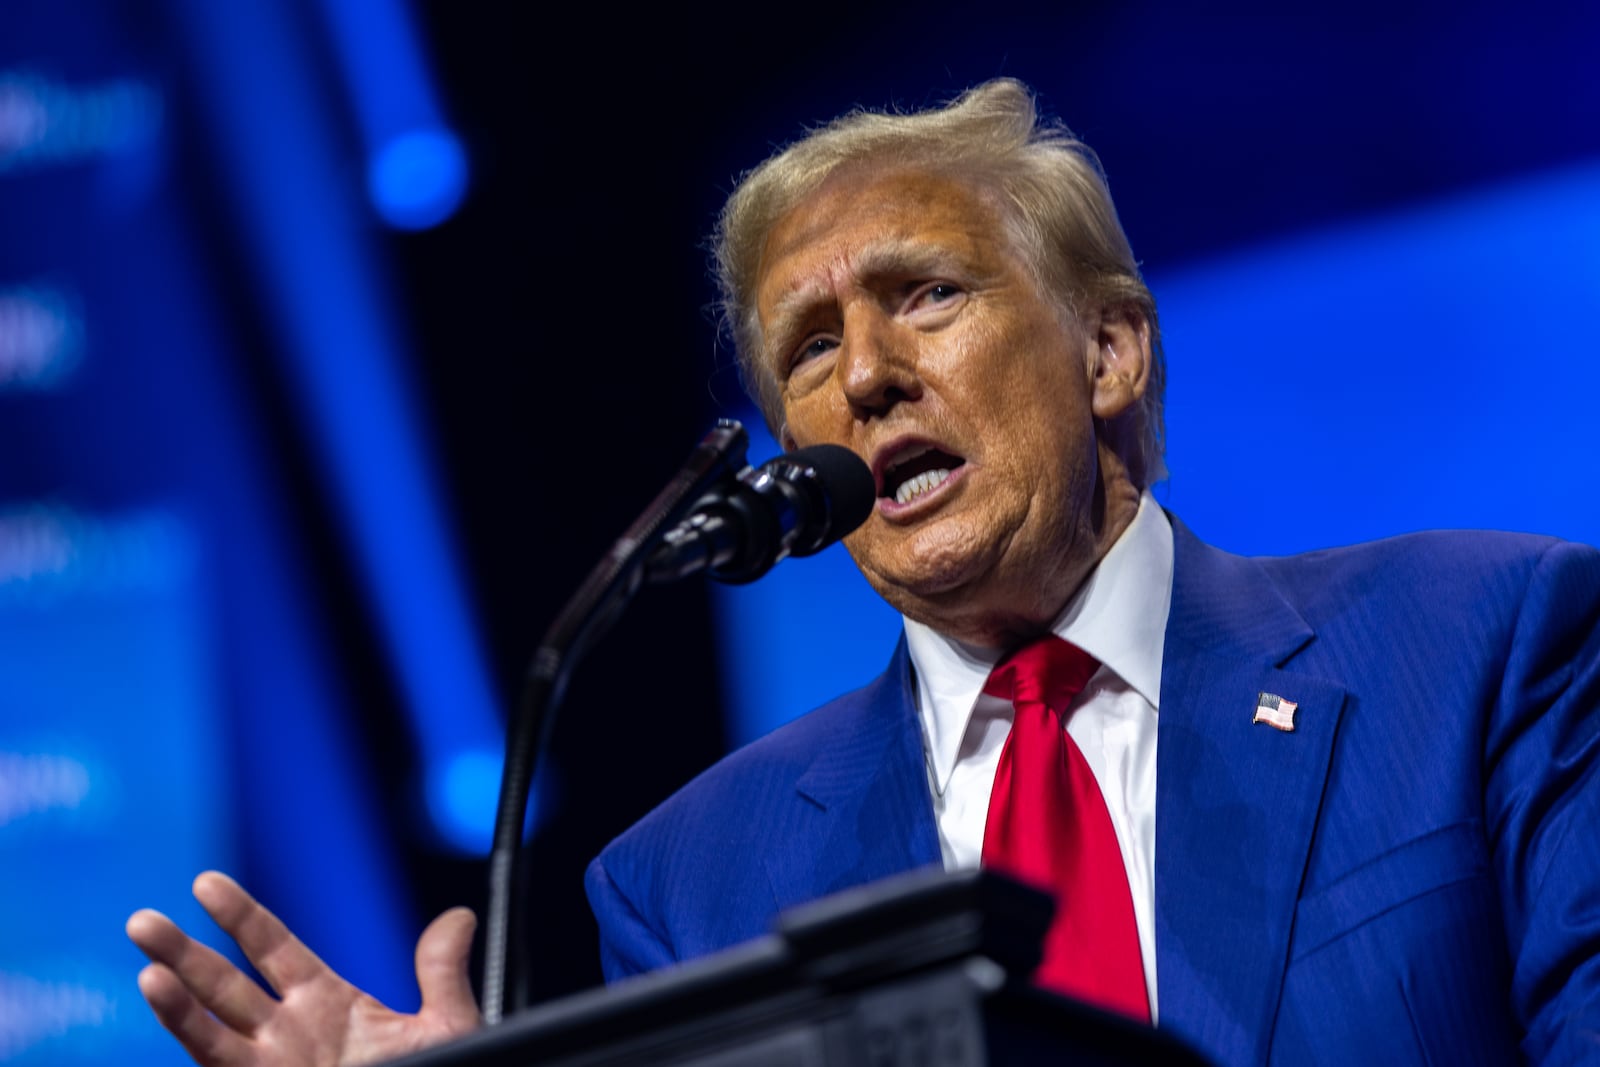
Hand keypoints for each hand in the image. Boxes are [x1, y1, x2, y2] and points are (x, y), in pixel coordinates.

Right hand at [127, 871, 480, 1065]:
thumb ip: (439, 972)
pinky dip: (190, 1036)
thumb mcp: (446, 1026)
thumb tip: (461, 916)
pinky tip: (168, 1010)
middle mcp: (287, 1034)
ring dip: (174, 1002)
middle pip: (223, 984)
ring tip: (147, 970)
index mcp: (325, 1004)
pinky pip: (217, 1066)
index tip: (205, 883)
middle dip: (182, 952)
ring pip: (208, 1031)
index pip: (272, 947)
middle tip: (142, 920)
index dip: (239, 916)